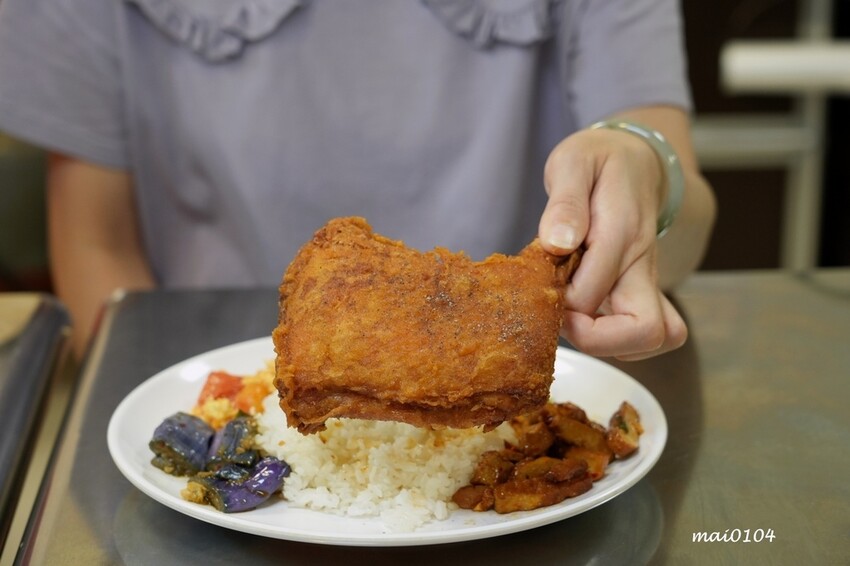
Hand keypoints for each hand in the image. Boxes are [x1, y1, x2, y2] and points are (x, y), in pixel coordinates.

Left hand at [538, 127, 687, 359]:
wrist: (634, 159)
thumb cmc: (599, 160)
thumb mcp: (573, 162)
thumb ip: (565, 202)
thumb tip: (558, 242)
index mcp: (621, 234)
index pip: (591, 295)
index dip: (560, 305)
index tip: (540, 289)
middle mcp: (641, 266)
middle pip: (646, 332)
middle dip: (595, 340)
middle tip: (561, 317)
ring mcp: (645, 283)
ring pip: (653, 339)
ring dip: (608, 343)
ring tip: (572, 315)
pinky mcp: (641, 292)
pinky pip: (644, 334)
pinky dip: (616, 340)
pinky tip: (585, 316)